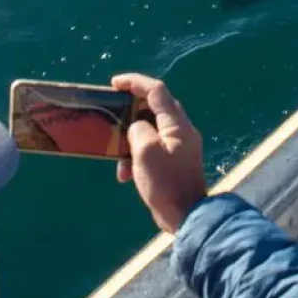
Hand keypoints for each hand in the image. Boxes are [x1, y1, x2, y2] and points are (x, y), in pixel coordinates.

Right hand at [112, 74, 206, 234]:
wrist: (185, 215)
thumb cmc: (165, 182)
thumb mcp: (145, 152)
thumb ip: (138, 130)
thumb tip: (137, 127)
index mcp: (177, 124)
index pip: (157, 90)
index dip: (135, 82)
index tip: (115, 83)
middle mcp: (181, 130)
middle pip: (154, 107)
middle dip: (130, 111)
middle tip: (112, 115)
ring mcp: (179, 145)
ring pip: (150, 129)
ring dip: (131, 140)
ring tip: (117, 158)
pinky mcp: (173, 161)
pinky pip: (152, 148)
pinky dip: (137, 156)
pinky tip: (125, 175)